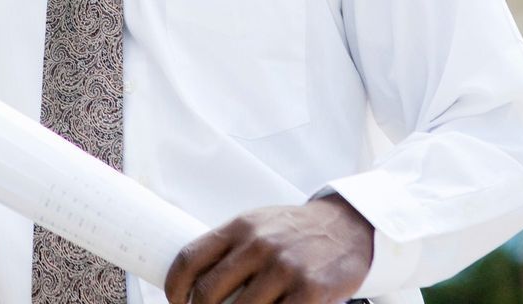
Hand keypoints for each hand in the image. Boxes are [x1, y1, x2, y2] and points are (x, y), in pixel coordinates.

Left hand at [164, 194, 373, 303]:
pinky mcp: (311, 290)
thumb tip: (191, 284)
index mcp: (240, 227)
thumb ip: (228, 250)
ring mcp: (285, 268)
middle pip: (208, 293)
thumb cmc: (295, 232)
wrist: (347, 227)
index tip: (176, 303)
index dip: (174, 289)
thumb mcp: (257, 227)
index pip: (190, 259)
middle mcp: (259, 245)